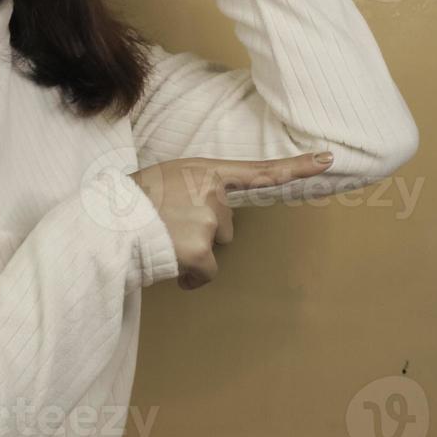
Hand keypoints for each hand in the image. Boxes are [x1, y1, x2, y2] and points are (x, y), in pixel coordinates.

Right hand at [129, 151, 332, 290]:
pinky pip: (206, 273)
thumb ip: (193, 189)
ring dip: (193, 251)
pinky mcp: (198, 251)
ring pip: (214, 247)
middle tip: (168, 225)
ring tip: (162, 239)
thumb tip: (206, 222)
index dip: (298, 166)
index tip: (329, 160)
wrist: (107, 222)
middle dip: (202, 231)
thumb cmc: (130, 203)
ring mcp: (207, 222)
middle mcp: (212, 193)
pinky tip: (168, 264)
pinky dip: (190, 276)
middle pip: (225, 224)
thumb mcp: (167, 178)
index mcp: (205, 171)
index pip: (260, 170)